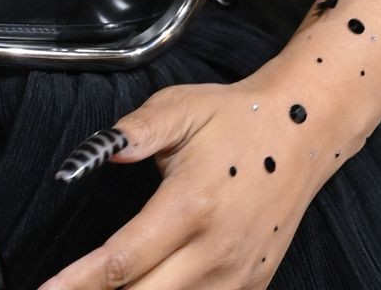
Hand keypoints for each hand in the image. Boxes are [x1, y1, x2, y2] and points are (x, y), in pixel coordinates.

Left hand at [37, 73, 331, 289]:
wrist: (302, 134)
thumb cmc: (235, 119)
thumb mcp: (180, 109)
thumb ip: (133, 131)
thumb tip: (95, 155)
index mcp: (191, 205)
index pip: (123, 260)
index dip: (78, 283)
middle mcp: (215, 252)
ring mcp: (237, 277)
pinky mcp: (250, 287)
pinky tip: (147, 289)